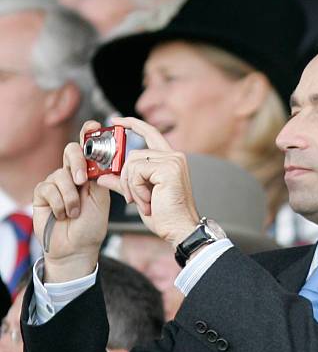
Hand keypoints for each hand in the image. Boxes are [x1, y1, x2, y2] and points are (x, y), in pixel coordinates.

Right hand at [33, 121, 110, 280]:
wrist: (76, 249)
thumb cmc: (90, 228)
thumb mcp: (101, 202)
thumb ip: (99, 179)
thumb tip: (98, 160)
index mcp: (91, 175)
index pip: (89, 149)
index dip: (89, 135)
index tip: (93, 126)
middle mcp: (73, 175)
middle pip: (72, 152)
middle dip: (77, 163)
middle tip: (81, 181)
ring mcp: (57, 182)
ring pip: (61, 174)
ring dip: (70, 198)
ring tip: (74, 213)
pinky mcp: (43, 192)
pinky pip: (48, 188)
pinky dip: (59, 204)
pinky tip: (62, 214)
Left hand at [97, 117, 199, 246]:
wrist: (179, 230)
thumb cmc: (166, 216)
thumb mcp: (139, 196)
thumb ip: (123, 182)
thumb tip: (104, 176)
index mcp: (170, 160)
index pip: (149, 133)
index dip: (131, 124)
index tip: (115, 121)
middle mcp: (174, 157)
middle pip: (134, 154)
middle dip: (125, 176)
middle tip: (131, 196)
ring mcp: (173, 161)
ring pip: (133, 163)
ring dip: (131, 186)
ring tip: (143, 202)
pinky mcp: (168, 169)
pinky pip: (137, 171)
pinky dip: (136, 189)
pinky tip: (147, 201)